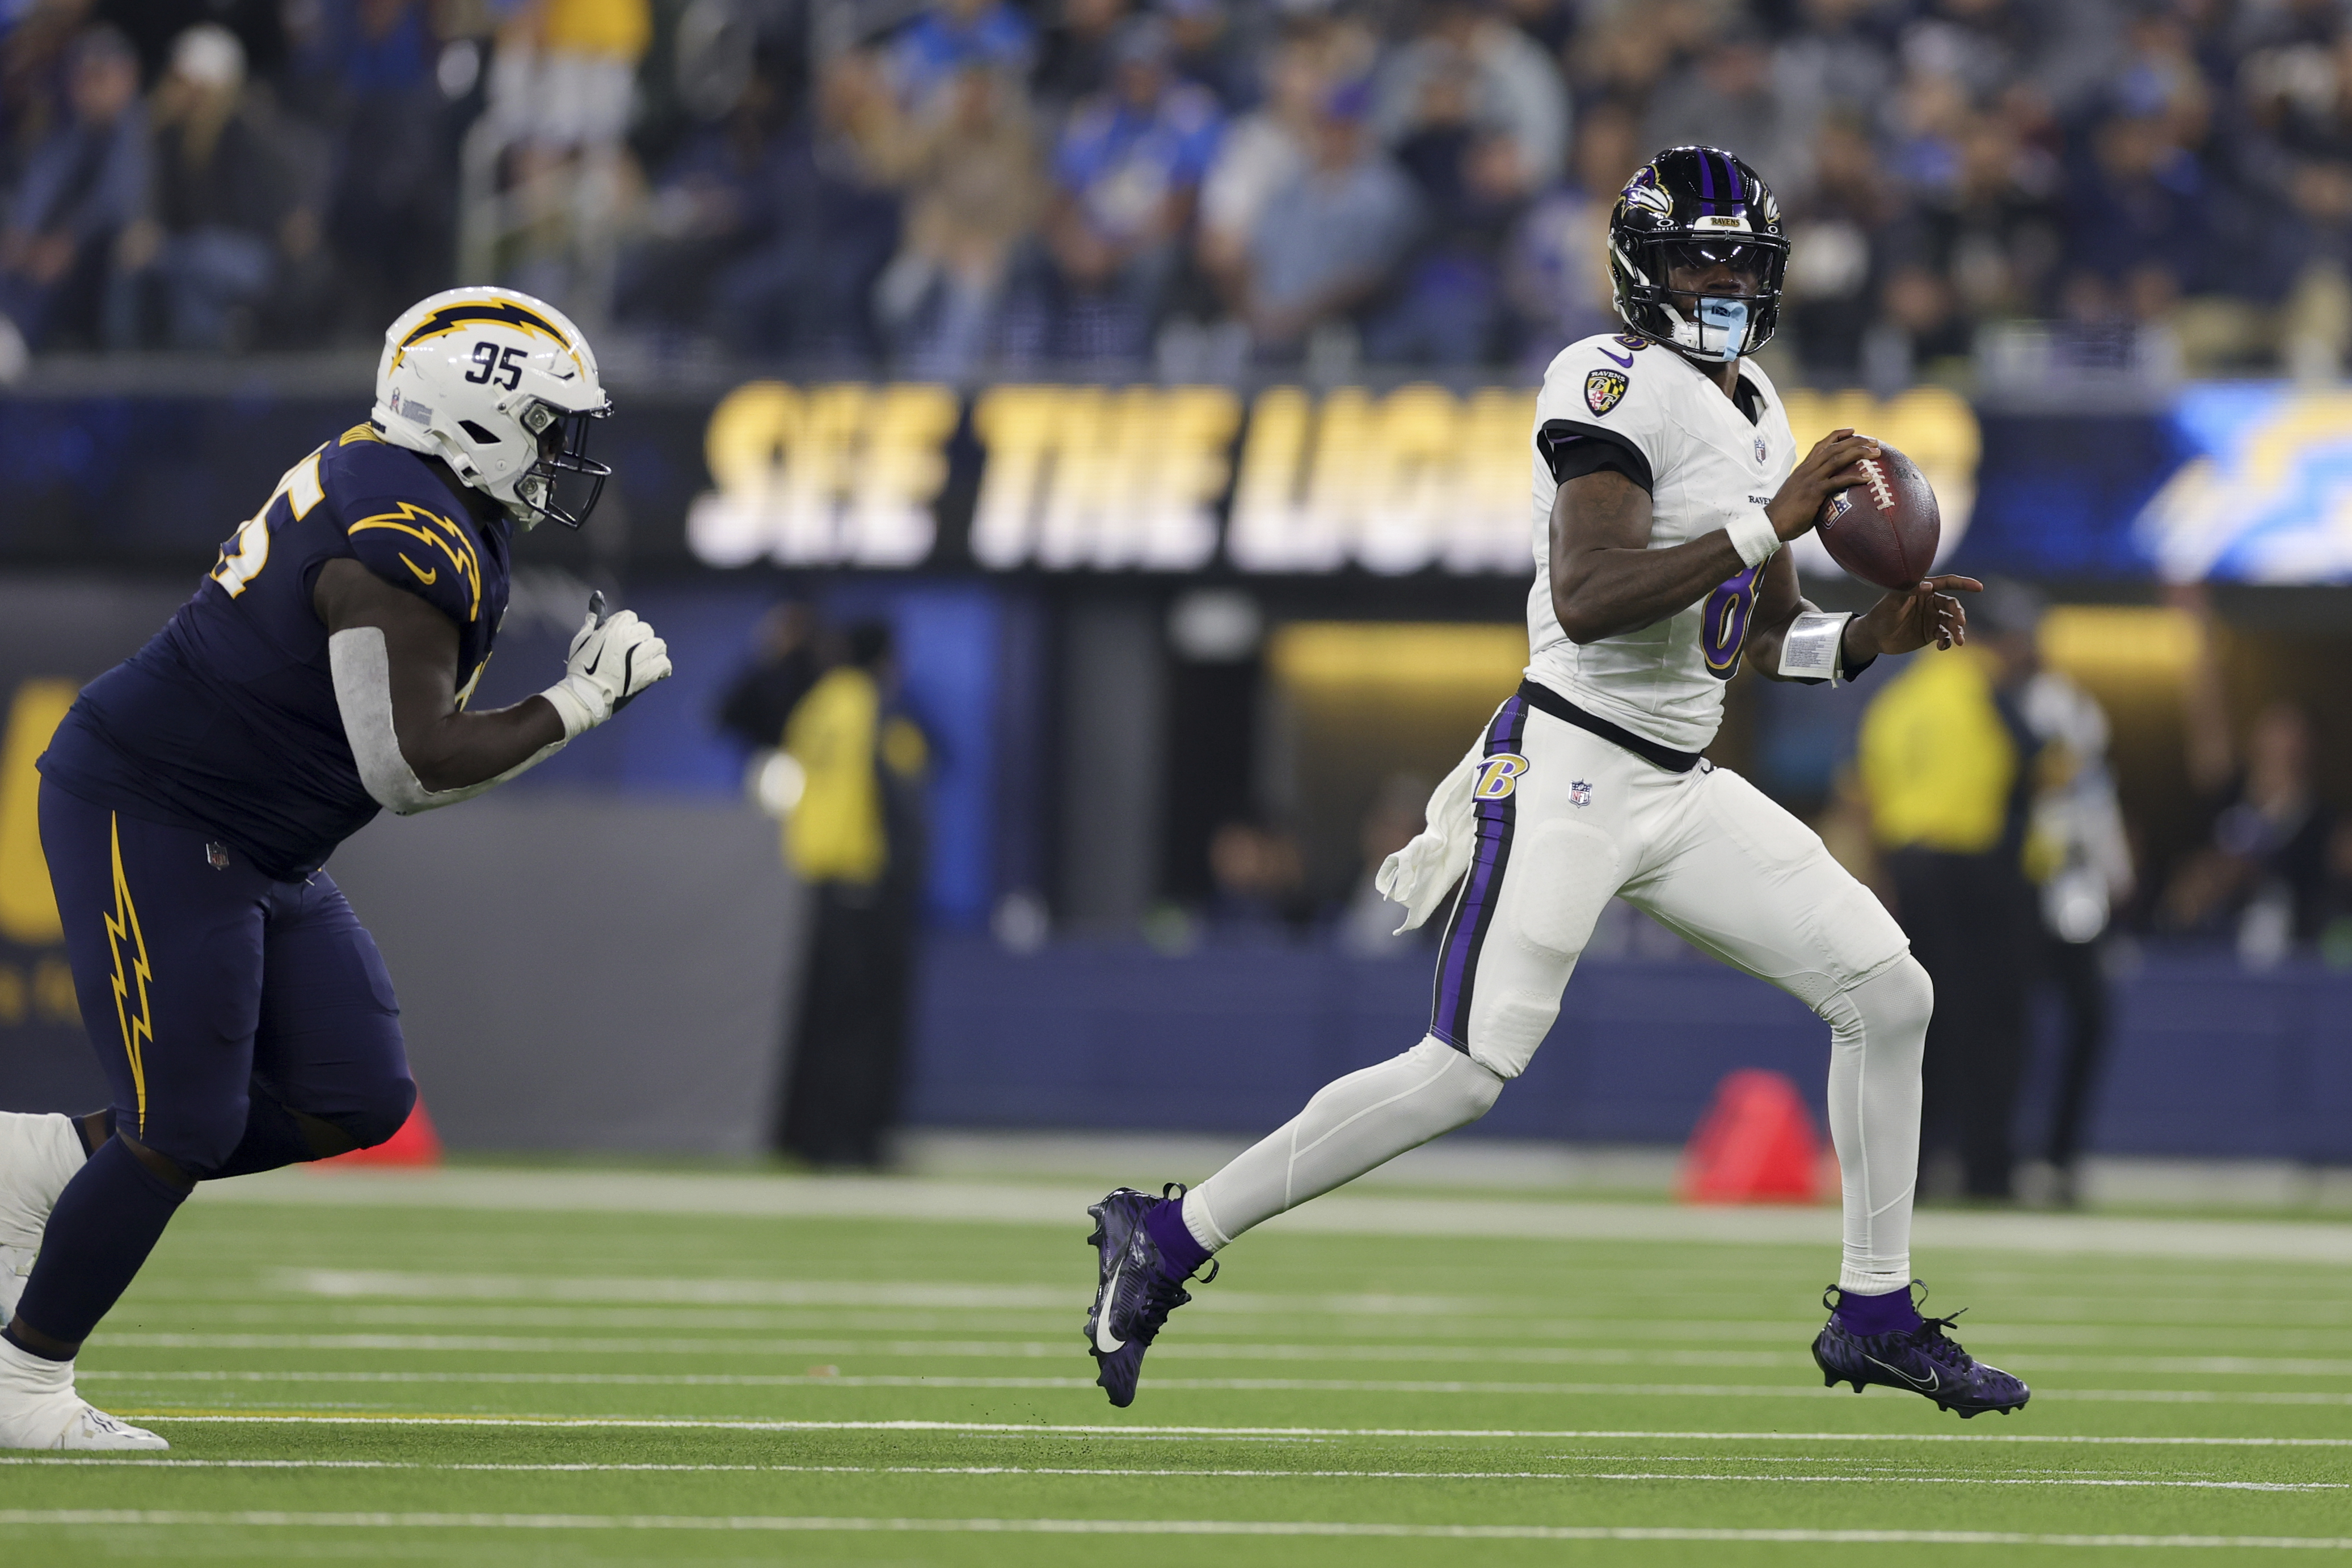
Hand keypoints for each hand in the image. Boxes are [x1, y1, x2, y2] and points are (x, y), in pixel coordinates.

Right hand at [539, 603, 672, 737]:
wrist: (586, 694)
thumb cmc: (581, 667)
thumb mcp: (582, 639)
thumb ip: (593, 620)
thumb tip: (597, 600)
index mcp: (614, 628)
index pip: (631, 617)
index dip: (627, 626)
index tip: (621, 637)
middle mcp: (629, 639)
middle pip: (646, 630)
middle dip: (641, 638)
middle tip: (633, 651)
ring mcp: (640, 656)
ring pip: (659, 645)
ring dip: (653, 651)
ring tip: (645, 661)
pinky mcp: (647, 673)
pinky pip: (665, 664)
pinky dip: (662, 668)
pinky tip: (655, 672)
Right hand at [1766, 427, 1880, 540]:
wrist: (1771, 523)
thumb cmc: (1786, 514)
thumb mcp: (1799, 494)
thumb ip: (1813, 489)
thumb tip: (1829, 496)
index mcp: (1803, 468)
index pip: (1822, 445)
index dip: (1838, 435)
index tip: (1853, 430)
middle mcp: (1807, 469)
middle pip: (1834, 447)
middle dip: (1856, 441)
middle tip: (1873, 441)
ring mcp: (1810, 479)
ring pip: (1837, 458)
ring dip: (1858, 453)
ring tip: (1875, 452)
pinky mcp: (1814, 492)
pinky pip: (1838, 481)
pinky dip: (1854, 478)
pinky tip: (1867, 478)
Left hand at [1847, 574, 1983, 658]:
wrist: (1874, 637)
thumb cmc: (1880, 614)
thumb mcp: (1891, 602)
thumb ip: (1907, 591)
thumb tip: (1927, 586)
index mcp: (1924, 590)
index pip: (1947, 583)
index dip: (1964, 584)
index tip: (1979, 587)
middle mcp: (1931, 603)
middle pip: (1952, 605)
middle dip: (1958, 613)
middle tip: (1959, 622)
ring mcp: (1932, 618)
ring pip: (1951, 622)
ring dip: (1957, 630)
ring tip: (1959, 640)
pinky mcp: (1930, 633)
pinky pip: (1945, 636)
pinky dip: (1947, 642)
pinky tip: (1942, 647)